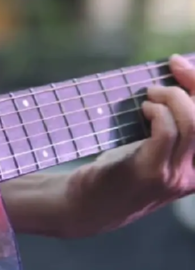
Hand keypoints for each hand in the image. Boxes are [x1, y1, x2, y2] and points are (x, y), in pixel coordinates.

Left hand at [63, 54, 194, 236]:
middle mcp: (194, 176)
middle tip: (167, 71)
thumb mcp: (152, 148)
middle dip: (192, 84)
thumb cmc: (118, 168)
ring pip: (193, 124)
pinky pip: (167, 133)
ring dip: (171, 97)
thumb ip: (169, 123)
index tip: (180, 64)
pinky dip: (157, 111)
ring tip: (150, 94)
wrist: (85, 205)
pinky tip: (143, 109)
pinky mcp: (151, 173)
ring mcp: (175, 178)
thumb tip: (174, 73)